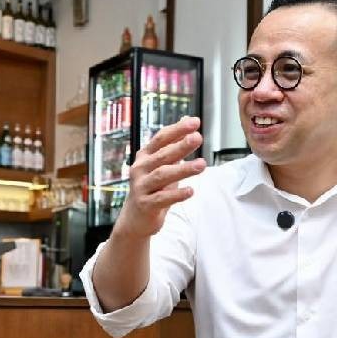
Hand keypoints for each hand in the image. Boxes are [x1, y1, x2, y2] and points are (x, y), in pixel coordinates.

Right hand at [113, 116, 206, 239]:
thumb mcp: (162, 164)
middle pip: (162, 155)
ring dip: (183, 169)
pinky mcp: (145, 204)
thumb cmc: (153, 188)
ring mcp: (141, 187)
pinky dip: (177, 194)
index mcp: (145, 156)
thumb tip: (186, 119)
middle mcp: (140, 169)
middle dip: (181, 146)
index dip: (177, 130)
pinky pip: (162, 198)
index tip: (195, 122)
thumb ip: (174, 143)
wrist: (135, 218)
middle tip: (197, 138)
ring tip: (202, 165)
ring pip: (162, 175)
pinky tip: (190, 191)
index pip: (161, 138)